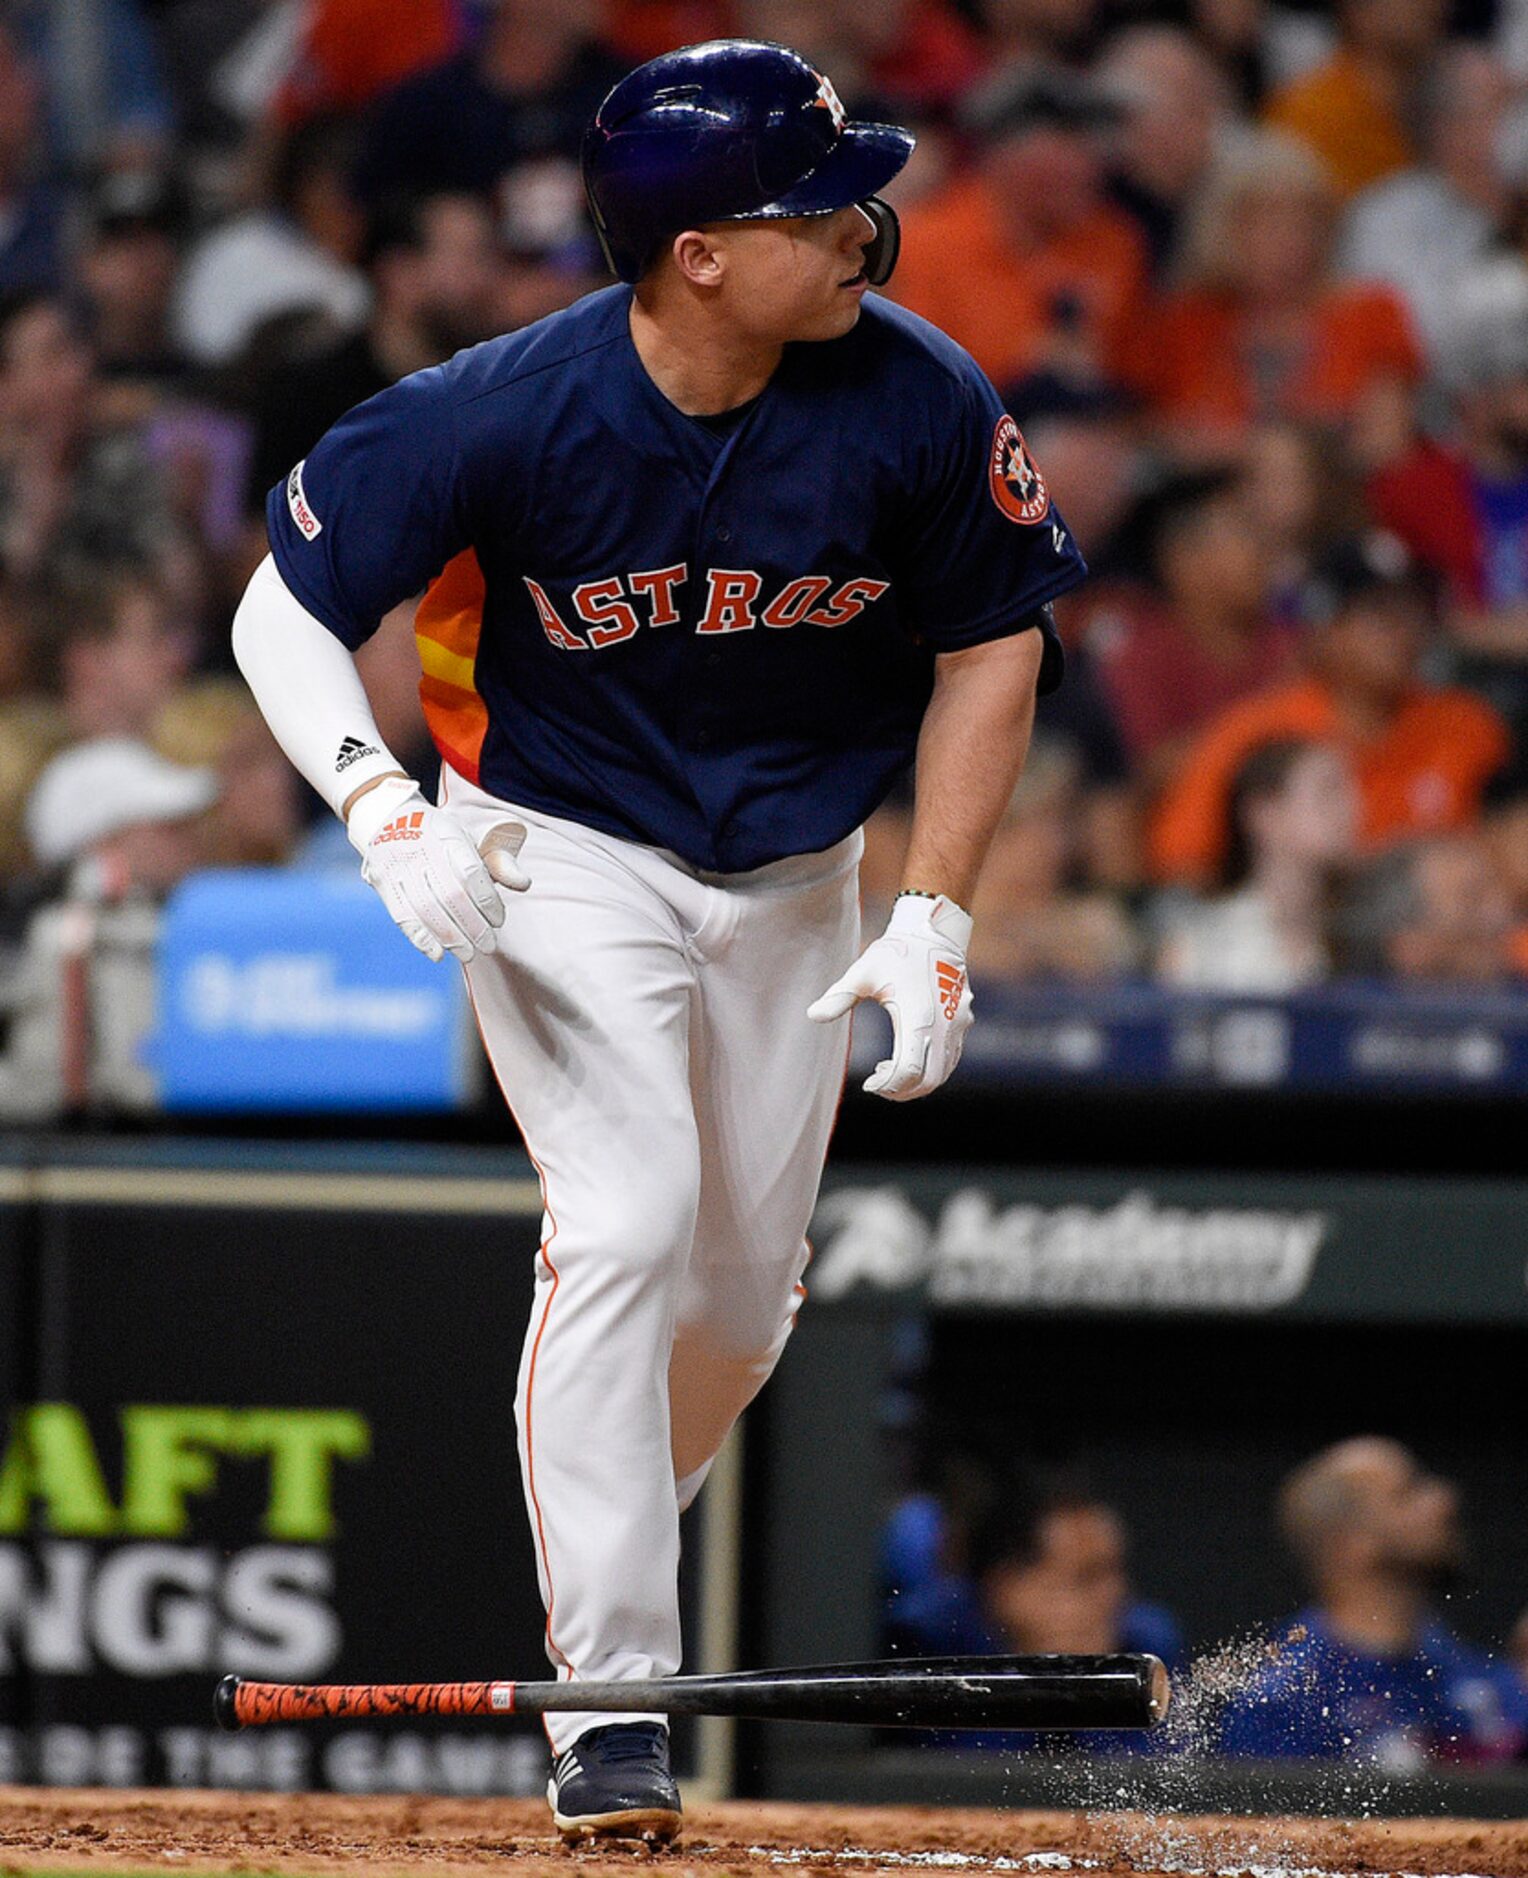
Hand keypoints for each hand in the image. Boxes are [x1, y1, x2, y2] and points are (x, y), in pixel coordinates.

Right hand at [346, 776, 528, 963]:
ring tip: (468, 955)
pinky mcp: (383, 881)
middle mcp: (421, 846)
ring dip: (449, 937)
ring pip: (426, 908)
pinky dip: (420, 938)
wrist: (391, 820)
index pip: (471, 871)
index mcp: (448, 833)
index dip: (487, 900)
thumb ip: (499, 861)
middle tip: (489, 946)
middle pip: (450, 893)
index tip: (499, 920)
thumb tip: (524, 884)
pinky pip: (401, 915)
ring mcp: (398, 864)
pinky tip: (437, 954)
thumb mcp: (472, 838)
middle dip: (472, 925)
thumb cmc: (443, 838)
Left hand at [807, 893, 972, 1100]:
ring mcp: (957, 1025)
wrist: (934, 932)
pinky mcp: (962, 1022)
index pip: (908, 1071)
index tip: (869, 1083)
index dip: (888, 1085)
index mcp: (919, 1016)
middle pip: (928, 1081)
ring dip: (917, 1082)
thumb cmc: (896, 952)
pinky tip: (906, 1058)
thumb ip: (840, 996)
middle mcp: (943, 1025)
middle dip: (902, 1091)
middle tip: (878, 1085)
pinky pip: (951, 1059)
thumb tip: (812, 1015)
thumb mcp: (864, 972)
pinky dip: (931, 1069)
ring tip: (888, 1072)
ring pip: (943, 1073)